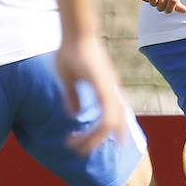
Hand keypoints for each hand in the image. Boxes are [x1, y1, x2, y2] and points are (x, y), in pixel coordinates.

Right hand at [54, 34, 125, 153]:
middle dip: (100, 141)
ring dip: (96, 138)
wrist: (75, 32)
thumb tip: (74, 113)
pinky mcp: (104, 86)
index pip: (112, 117)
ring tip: (79, 149)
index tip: (88, 142)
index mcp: (106, 89)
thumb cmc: (70, 51)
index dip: (105, 133)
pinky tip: (83, 136)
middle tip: (84, 153)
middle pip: (116, 124)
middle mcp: (112, 90)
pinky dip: (98, 128)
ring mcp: (110, 88)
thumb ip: (72, 96)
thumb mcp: (69, 78)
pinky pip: (107, 112)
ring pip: (112, 122)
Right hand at [139, 0, 185, 13]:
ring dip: (153, 4)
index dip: (170, 9)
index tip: (167, 10)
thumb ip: (178, 0)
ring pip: (153, 0)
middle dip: (161, 8)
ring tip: (154, 0)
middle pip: (162, 2)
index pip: (173, 0)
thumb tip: (185, 11)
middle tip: (160, 5)